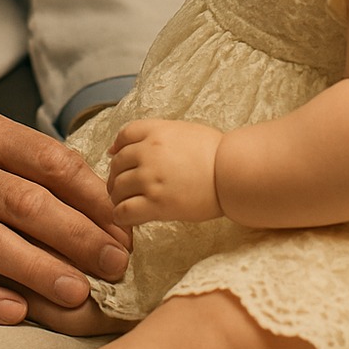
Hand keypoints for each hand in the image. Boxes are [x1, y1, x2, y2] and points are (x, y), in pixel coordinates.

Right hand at [0, 105, 129, 324]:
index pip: (48, 161)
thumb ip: (22, 156)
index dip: (91, 194)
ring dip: (40, 271)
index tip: (121, 219)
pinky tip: (14, 311)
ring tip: (78, 291)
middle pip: (28, 204)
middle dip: (79, 236)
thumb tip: (87, 192)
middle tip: (115, 261)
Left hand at [107, 118, 223, 223]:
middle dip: (116, 175)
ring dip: (118, 196)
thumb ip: (159, 135)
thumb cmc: (215, 152)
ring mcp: (150, 178)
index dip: (118, 147)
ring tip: (125, 203)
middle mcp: (148, 152)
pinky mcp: (156, 204)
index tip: (117, 156)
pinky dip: (121, 215)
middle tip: (121, 186)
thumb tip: (138, 144)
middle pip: (117, 163)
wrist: (232, 172)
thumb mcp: (184, 131)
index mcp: (156, 131)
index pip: (124, 135)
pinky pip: (124, 211)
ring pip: (117, 188)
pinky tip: (128, 217)